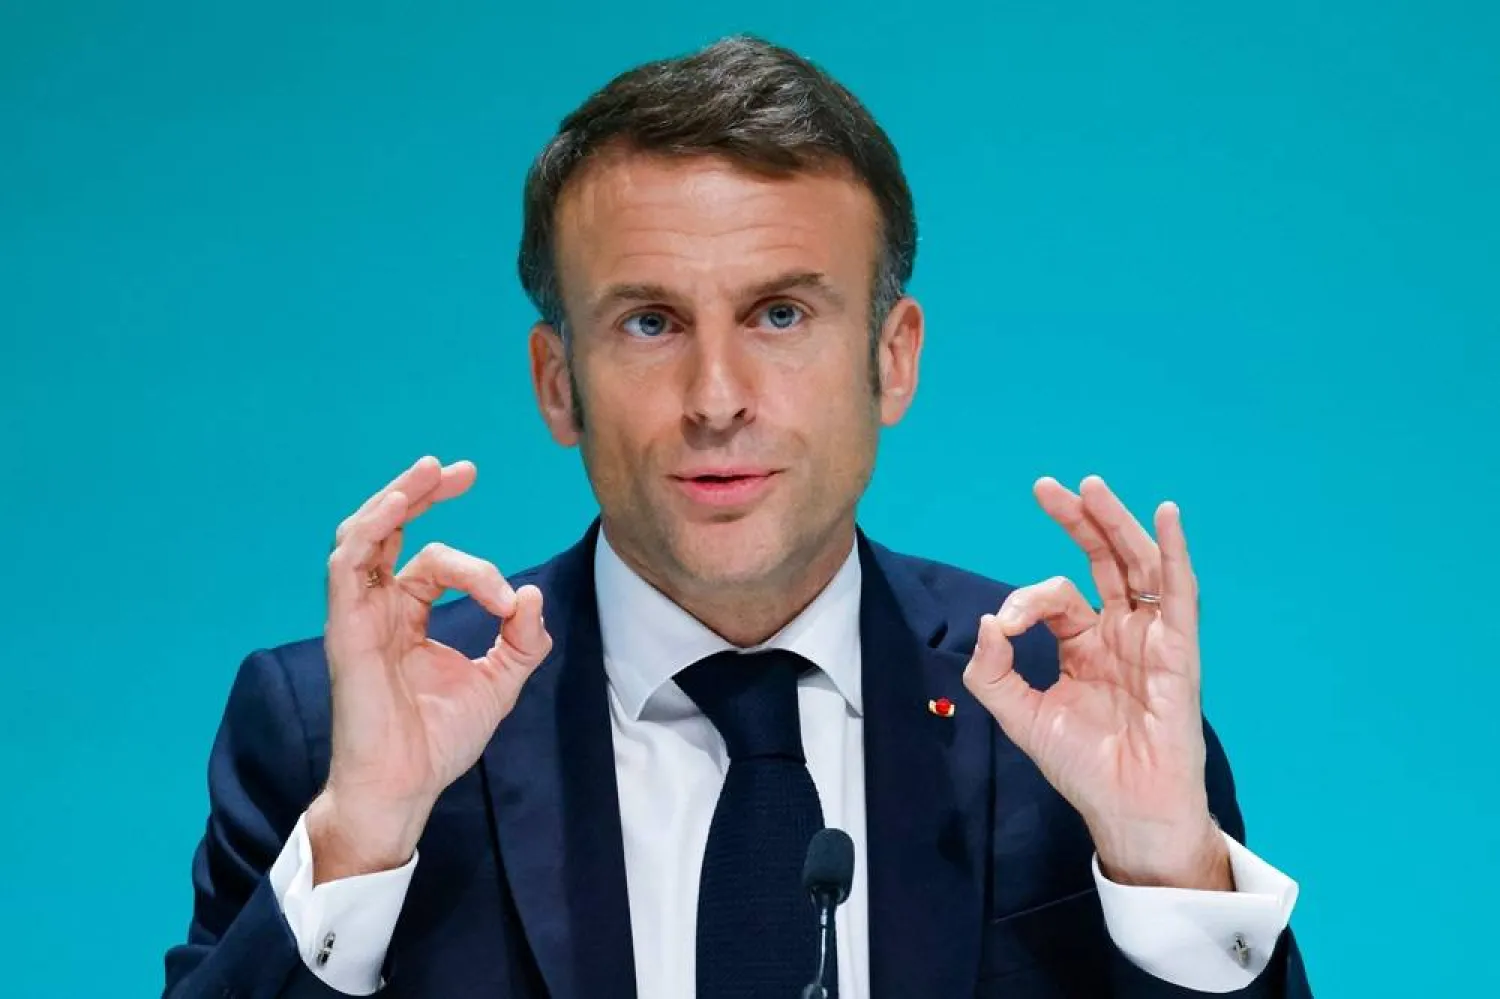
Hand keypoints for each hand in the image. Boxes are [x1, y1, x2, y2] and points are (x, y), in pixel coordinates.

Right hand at [307, 456, 551, 882]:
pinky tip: (396, 507)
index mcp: (406, 616)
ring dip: (394, 499)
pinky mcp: (346, 629)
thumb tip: (531, 595)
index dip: (476, 569)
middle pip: (388, 530)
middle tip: (460, 470)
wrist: (405, 787)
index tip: (507, 601)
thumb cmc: (439, 741)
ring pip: (362, 536)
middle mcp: (377, 608)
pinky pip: (346, 567)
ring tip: (428, 472)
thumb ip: (521, 640)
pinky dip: (368, 531)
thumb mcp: (498, 683)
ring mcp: (357, 616)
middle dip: (421, 493)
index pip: (433, 562)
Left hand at [963, 476, 1229, 890]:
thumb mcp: (1020, 716)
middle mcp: (1120, 632)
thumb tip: (988, 622)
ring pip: (1138, 566)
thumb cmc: (1082, 767)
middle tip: (1047, 487)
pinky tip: (1167, 516)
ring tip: (1091, 487)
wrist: (1124, 809)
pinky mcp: (1178, 651)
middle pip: (1103, 561)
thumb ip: (992, 672)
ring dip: (1116, 523)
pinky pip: (1181, 595)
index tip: (1006, 625)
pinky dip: (1175, 553)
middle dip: (1078, 521)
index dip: (1026, 600)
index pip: (1056, 597)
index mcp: (1084, 644)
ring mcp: (1151, 638)